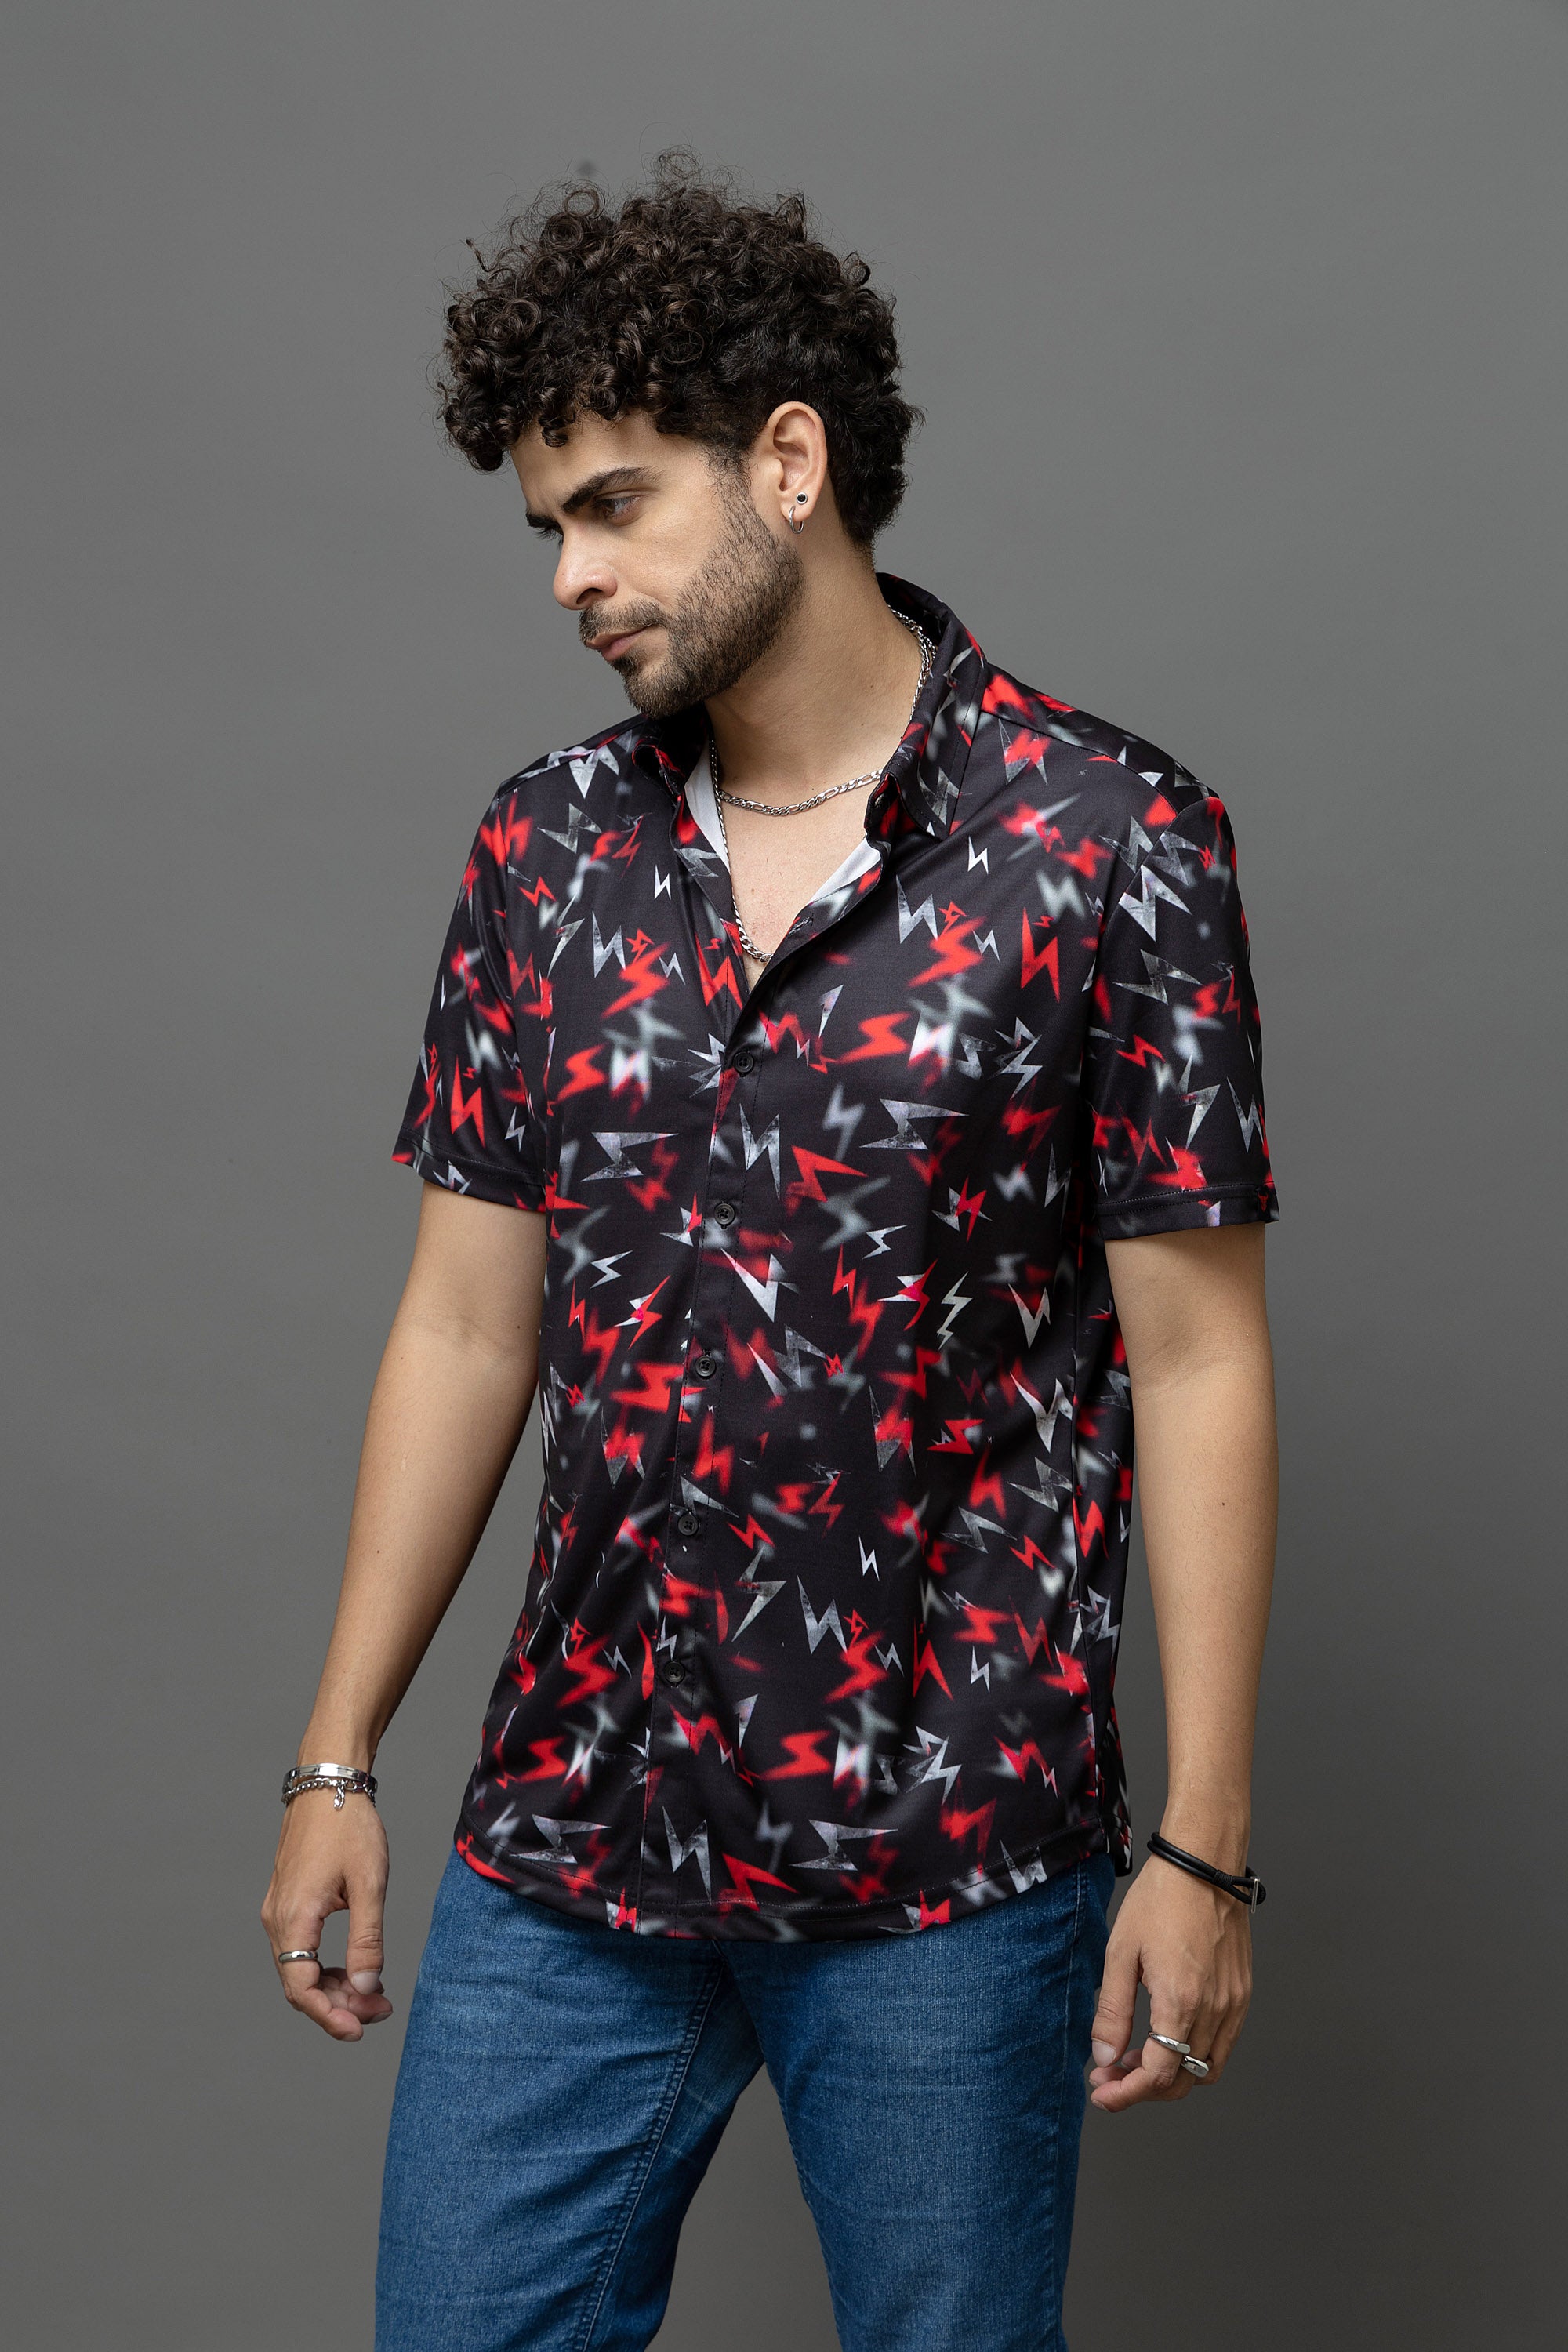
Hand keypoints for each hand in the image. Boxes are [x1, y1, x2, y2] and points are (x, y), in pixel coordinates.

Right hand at [261, 1790, 393, 2041]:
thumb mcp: (369, 1884)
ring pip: (300, 1968)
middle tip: (382, 2009)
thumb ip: (367, 1939)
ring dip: (335, 1986)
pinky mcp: (288, 1901)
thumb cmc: (349, 1826)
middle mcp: (277, 1919)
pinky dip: (327, 1965)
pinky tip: (358, 1966)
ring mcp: (279, 1910)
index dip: (329, 2016)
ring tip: (376, 1993)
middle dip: (340, 2004)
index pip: (301, 1989)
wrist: (328, 1781)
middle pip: (300, 1984)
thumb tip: (367, 1989)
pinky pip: (302, 1948)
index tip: (360, 2030)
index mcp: (294, 1918)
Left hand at [1087, 1850, 1251, 2111]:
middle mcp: (1215, 2010)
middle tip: (1109, 2076)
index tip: (1101, 2092)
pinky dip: (1194, 2054)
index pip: (1158, 2074)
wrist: (1203, 1865)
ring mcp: (1234, 2004)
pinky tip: (1166, 2035)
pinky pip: (1222, 2045)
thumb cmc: (1160, 1900)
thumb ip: (1113, 2012)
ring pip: (1205, 2068)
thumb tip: (1105, 2059)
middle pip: (1182, 2080)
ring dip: (1169, 2073)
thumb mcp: (1121, 1952)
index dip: (1126, 2093)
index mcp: (1182, 2001)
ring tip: (1134, 2056)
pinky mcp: (1242, 1995)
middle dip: (1143, 2088)